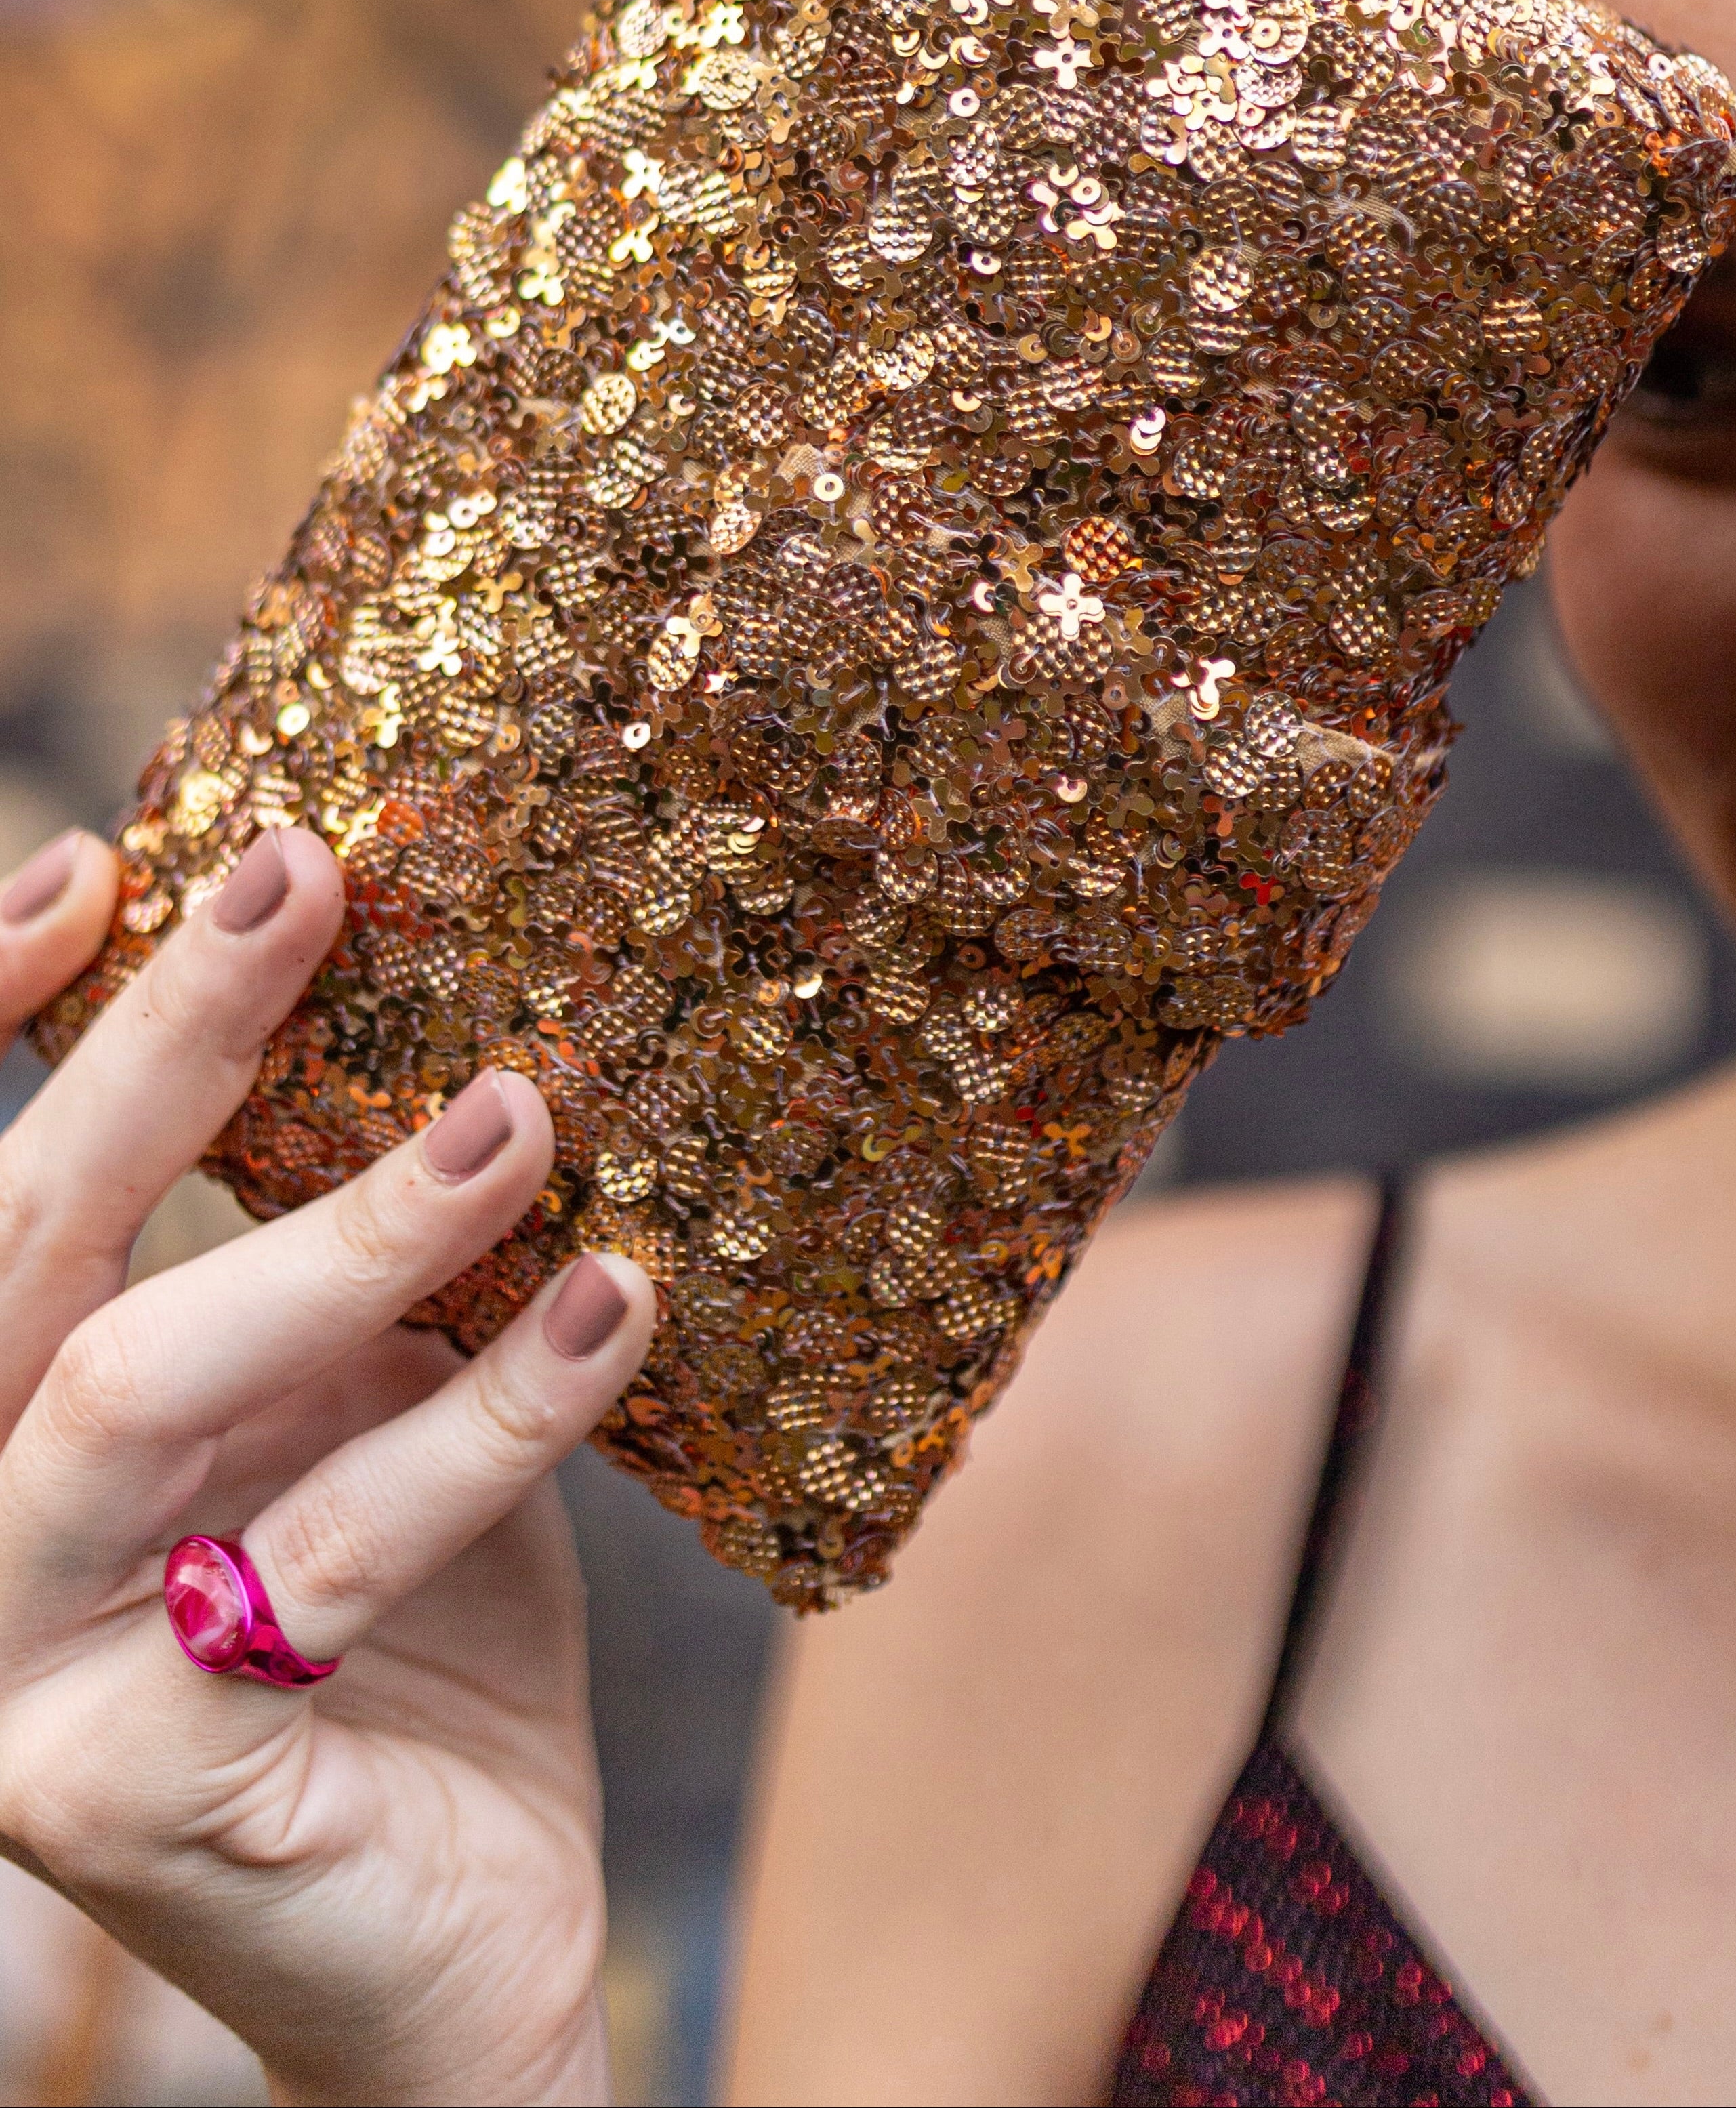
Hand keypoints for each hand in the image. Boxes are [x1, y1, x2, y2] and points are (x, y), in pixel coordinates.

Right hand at [0, 825, 656, 2105]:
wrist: (472, 1937)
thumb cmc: (419, 1636)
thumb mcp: (370, 1407)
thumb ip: (358, 1266)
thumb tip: (467, 1025)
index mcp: (5, 1422)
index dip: (11, 1018)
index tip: (122, 855)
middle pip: (24, 1254)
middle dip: (159, 1051)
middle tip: (305, 881)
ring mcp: (8, 1681)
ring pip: (138, 1392)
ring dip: (343, 1231)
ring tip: (522, 1111)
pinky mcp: (128, 1794)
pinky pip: (321, 1555)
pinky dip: (485, 1418)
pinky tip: (618, 1303)